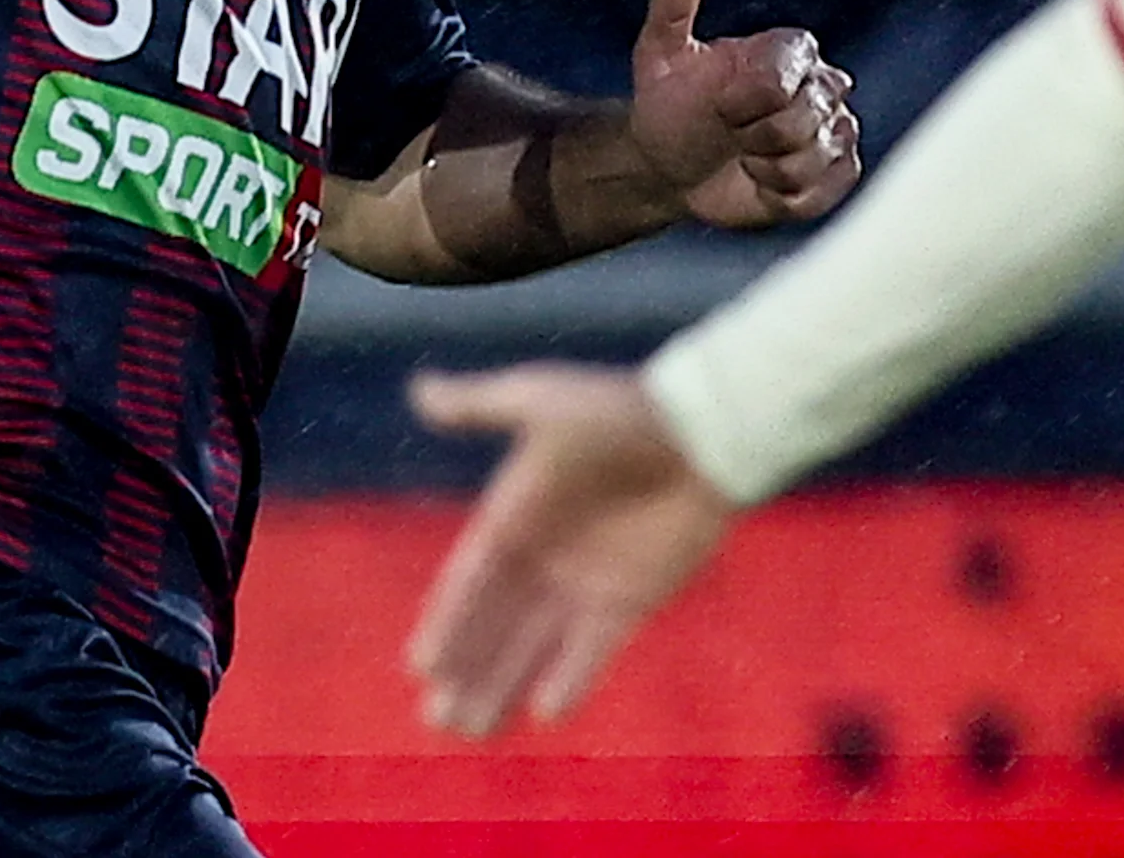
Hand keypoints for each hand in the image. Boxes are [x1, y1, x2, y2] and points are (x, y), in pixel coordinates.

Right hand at [405, 363, 732, 733]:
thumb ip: (480, 404)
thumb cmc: (622, 410)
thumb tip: (420, 392)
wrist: (704, 429)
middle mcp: (542, 554)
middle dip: (465, 670)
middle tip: (436, 719)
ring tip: (469, 731)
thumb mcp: (543, 400)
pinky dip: (571, 679)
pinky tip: (546, 713)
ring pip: (533, 646)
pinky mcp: (630, 600)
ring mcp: (585, 581)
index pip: (470, 579)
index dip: (447, 621)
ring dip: (502, 686)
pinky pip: (592, 650)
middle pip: (494, 625)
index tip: (422, 665)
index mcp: (515, 512)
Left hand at [623, 0, 859, 230]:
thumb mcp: (659, 56)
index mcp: (789, 50)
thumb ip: (672, 10)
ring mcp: (835, 130)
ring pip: (814, 161)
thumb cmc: (672, 106)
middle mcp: (823, 85)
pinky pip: (824, 192)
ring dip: (768, 171)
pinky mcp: (838, 172)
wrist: (673, 164)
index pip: (782, 82)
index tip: (720, 107)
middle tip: (733, 135)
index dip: (745, 104)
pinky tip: (765, 182)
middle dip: (755, 140)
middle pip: (803, 124)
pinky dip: (786, 197)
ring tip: (748, 157)